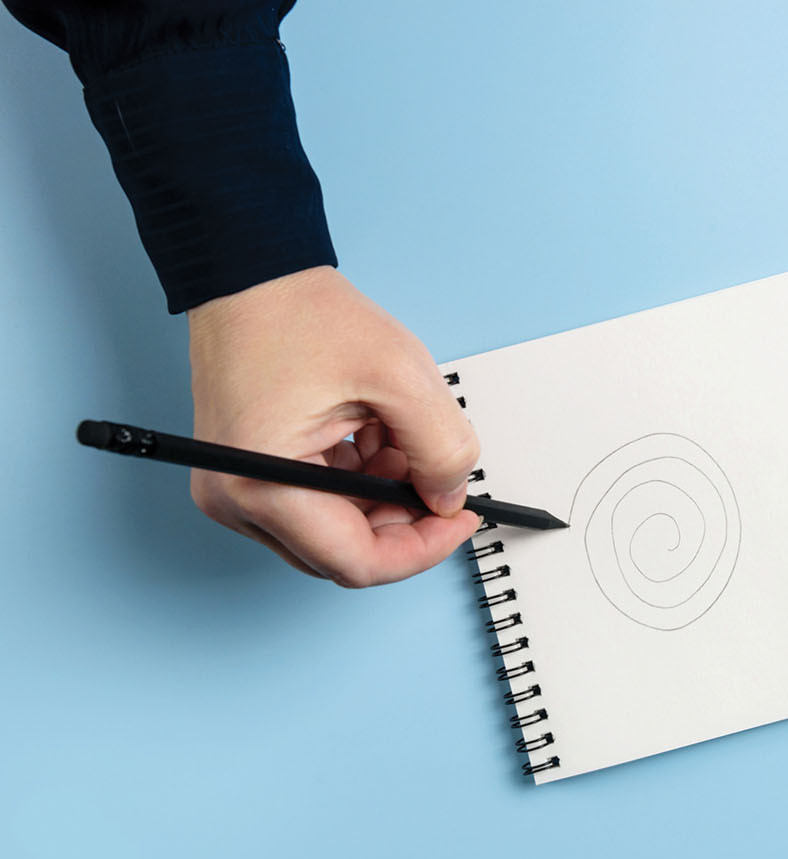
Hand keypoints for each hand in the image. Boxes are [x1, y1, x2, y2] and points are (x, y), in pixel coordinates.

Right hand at [187, 267, 481, 586]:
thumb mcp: (401, 377)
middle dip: (402, 515)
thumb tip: (451, 498)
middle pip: (345, 553)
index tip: (459, 520)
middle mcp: (236, 499)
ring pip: (336, 530)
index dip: (422, 549)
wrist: (251, 274)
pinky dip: (359, 479)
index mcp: (263, 484)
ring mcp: (236, 490)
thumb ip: (443, 448)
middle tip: (435, 472)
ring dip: (382, 494)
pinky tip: (371, 433)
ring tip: (396, 434)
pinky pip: (318, 504)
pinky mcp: (246, 475)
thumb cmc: (300, 313)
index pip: (358, 563)